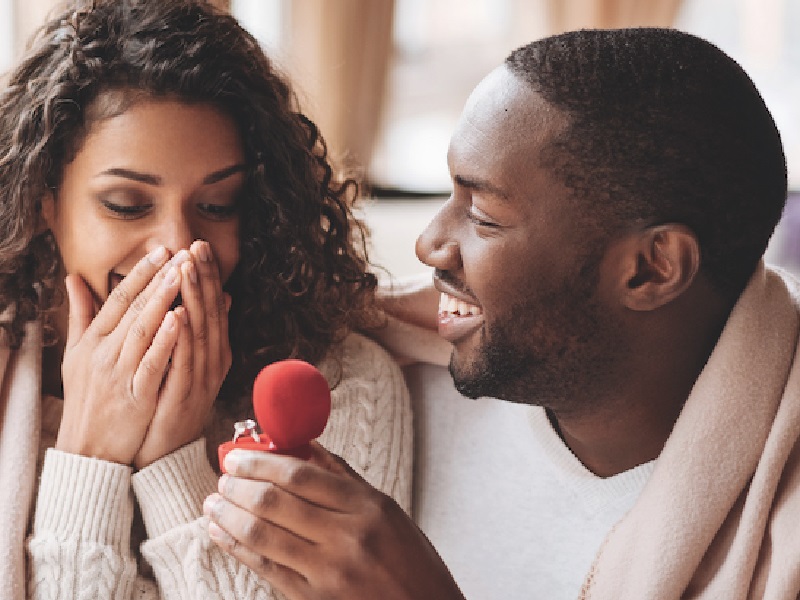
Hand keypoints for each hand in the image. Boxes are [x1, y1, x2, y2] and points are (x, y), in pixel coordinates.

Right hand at [56, 246, 182, 463]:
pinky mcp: (135, 395)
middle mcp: (103, 354)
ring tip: (182, 275)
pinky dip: (165, 340)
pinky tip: (180, 319)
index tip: (160, 251)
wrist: (88, 448)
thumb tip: (73, 278)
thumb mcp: (77, 355)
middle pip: (132, 309)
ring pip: (142, 331)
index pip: (117, 299)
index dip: (140, 273)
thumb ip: (81, 315)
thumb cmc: (87, 397)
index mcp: (92, 341)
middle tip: (179, 254)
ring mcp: (118, 374)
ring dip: (163, 301)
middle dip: (157, 279)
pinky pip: (152, 363)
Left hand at [133, 240, 231, 468]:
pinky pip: (185, 362)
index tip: (198, 246)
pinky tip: (179, 314)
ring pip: (201, 332)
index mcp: (212, 352)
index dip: (207, 276)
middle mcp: (211, 362)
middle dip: (203, 278)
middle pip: (210, 313)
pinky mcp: (185, 397)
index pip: (212, 307)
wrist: (163, 454)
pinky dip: (183, 338)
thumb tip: (219, 297)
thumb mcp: (186, 363)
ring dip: (195, 298)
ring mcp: (201, 379)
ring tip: (187, 268)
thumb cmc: (168, 405)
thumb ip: (198, 331)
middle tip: (196, 245)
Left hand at [204, 443, 464, 599]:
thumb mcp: (387, 511)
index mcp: (368, 508)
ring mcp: (328, 573)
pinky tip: (221, 533)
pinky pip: (265, 568)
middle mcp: (347, 538)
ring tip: (214, 502)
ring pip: (261, 535)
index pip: (301, 475)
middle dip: (238, 486)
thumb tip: (302, 446)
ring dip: (229, 515)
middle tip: (223, 476)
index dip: (260, 462)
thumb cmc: (410, 560)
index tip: (238, 455)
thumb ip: (342, 477)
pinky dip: (236, 548)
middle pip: (275, 502)